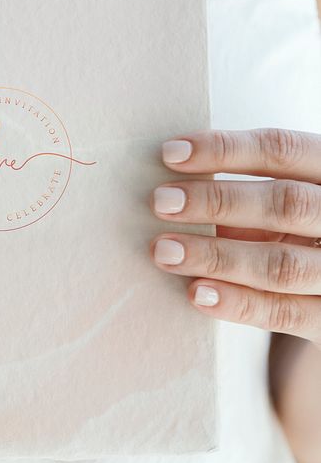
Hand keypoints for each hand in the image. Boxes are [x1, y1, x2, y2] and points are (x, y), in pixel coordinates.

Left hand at [149, 127, 320, 347]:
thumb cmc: (300, 237)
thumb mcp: (287, 207)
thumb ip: (249, 197)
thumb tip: (174, 191)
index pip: (284, 150)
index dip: (226, 149)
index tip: (170, 153)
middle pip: (286, 203)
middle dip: (218, 201)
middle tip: (162, 202)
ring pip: (282, 263)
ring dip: (217, 256)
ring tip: (165, 251)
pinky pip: (284, 313)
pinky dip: (237, 302)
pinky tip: (196, 292)